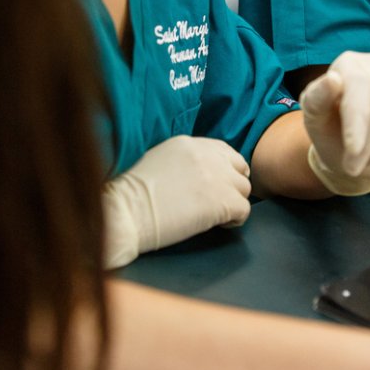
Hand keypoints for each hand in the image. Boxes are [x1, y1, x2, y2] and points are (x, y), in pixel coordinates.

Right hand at [102, 136, 251, 268]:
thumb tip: (199, 173)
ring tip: (217, 216)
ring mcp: (218, 178)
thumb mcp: (159, 160)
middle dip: (232, 185)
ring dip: (234, 202)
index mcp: (190, 144)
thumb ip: (184, 161)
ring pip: (244, 189)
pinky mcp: (223, 201)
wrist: (125, 214)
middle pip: (239, 168)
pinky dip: (235, 220)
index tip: (218, 185)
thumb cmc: (132, 196)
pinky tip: (219, 225)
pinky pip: (244, 210)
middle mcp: (208, 155)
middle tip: (221, 201)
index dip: (225, 170)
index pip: (224, 152)